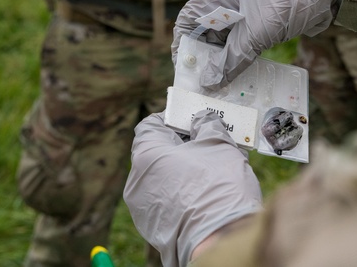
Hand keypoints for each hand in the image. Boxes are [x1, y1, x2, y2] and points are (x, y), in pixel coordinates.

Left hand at [125, 112, 261, 266]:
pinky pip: (167, 200)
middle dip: (182, 145)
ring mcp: (142, 208)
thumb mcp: (218, 143)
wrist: (219, 239)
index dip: (172, 117)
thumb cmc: (217, 185)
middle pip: (158, 152)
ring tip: (212, 169)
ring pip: (164, 178)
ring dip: (184, 169)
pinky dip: (182, 193)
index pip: (151, 125)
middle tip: (208, 142)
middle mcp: (137, 181)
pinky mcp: (153, 228)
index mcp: (146, 154)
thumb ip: (206, 123)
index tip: (192, 118)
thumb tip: (201, 119)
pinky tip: (205, 193)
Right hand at [173, 0, 351, 89]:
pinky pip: (245, 42)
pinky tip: (241, 79)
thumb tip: (208, 83)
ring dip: (225, 63)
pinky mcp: (263, 19)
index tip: (185, 74)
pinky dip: (242, 59)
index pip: (189, 20)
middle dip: (206, 60)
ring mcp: (246, 8)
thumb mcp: (257, 30)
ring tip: (221, 90)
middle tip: (204, 89)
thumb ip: (231, 59)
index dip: (184, 48)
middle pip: (207, 32)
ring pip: (227, 40)